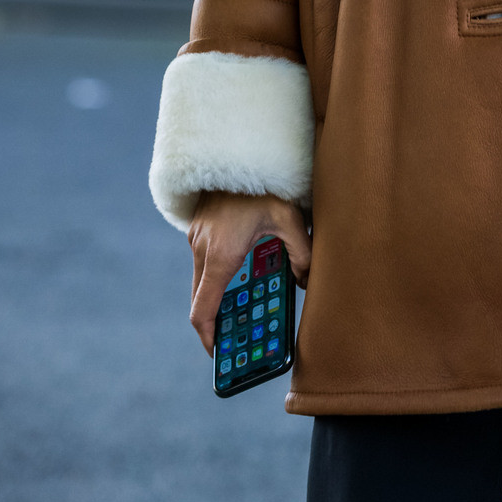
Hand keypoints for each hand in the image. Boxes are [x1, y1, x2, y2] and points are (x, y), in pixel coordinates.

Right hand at [188, 191, 311, 356]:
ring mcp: (196, 237)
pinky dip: (215, 275)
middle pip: (200, 299)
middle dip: (215, 322)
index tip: (218, 355)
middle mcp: (202, 249)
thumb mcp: (291, 219)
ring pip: (201, 279)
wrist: (239, 147)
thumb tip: (305, 282)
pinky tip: (241, 274)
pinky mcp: (198, 227)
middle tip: (235, 340)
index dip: (208, 337)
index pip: (202, 310)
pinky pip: (203, 260)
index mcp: (222, 255)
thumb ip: (301, 254)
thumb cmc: (265, 183)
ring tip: (243, 310)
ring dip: (216, 296)